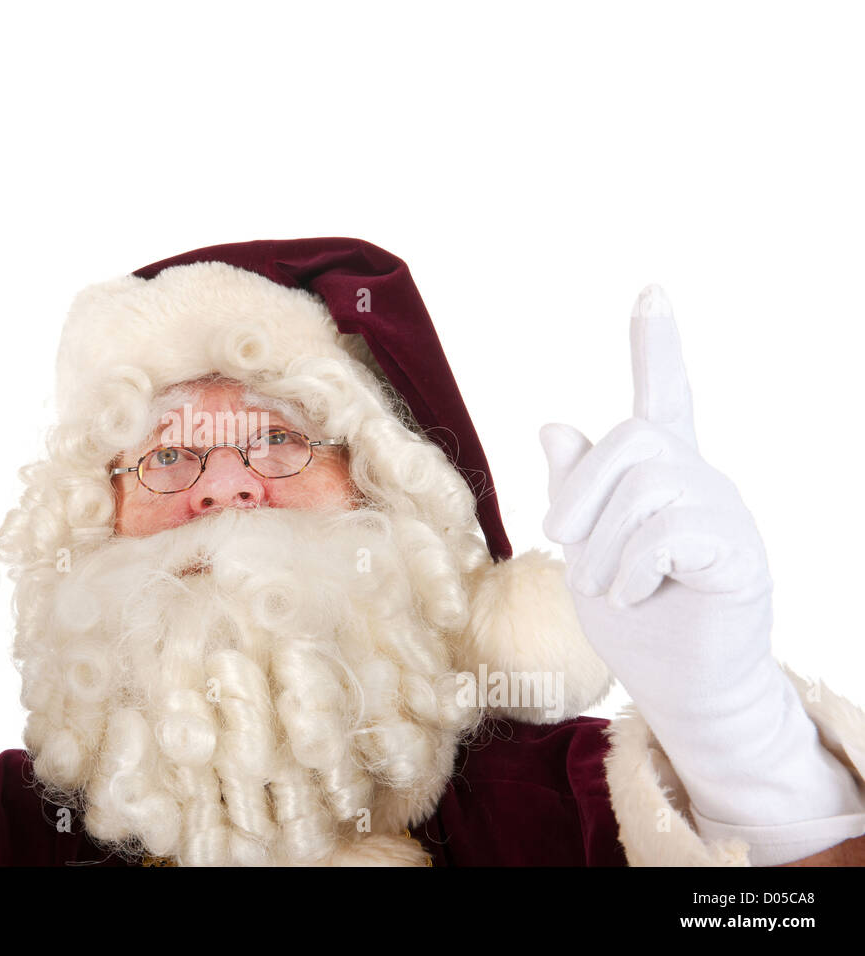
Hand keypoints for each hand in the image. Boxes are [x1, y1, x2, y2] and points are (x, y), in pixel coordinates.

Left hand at [539, 285, 864, 862]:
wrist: (680, 688)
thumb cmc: (635, 622)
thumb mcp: (585, 551)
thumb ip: (574, 493)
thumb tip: (553, 424)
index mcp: (660, 477)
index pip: (664, 396)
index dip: (656, 345)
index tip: (652, 289)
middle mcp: (698, 480)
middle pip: (631, 440)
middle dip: (582, 493)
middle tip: (568, 545)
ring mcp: (724, 513)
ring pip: (643, 489)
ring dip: (604, 548)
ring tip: (611, 586)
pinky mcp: (738, 552)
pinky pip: (666, 532)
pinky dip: (631, 570)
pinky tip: (635, 594)